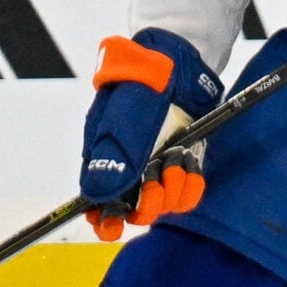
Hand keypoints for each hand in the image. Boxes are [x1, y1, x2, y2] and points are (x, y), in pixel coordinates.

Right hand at [79, 30, 222, 240]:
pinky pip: (186, 194)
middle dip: (146, 204)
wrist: (178, 59)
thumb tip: (96, 197)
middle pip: (132, 212)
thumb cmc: (142, 81)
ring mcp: (155, 167)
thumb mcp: (125, 116)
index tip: (113, 227)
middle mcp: (127, 168)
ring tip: (176, 160)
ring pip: (162, 206)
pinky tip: (189, 164)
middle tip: (156, 178)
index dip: (103, 222)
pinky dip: (190, 185)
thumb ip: (113, 155)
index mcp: (101, 159)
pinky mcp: (181, 163)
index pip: (96, 204)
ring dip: (171, 190)